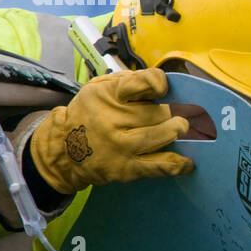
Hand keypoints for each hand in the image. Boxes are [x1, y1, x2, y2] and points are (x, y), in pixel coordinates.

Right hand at [30, 68, 193, 193]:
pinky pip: (158, 166)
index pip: (140, 82)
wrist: (62, 151)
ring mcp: (120, 145)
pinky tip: (188, 162)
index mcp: (106, 94)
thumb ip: (129, 82)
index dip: (158, 83)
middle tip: (179, 111)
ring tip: (182, 127)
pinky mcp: (125, 168)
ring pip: (161, 135)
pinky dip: (177, 164)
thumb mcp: (99, 89)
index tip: (164, 88)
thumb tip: (164, 84)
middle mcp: (112, 119)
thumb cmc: (89, 114)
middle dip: (171, 111)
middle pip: (156, 112)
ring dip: (177, 130)